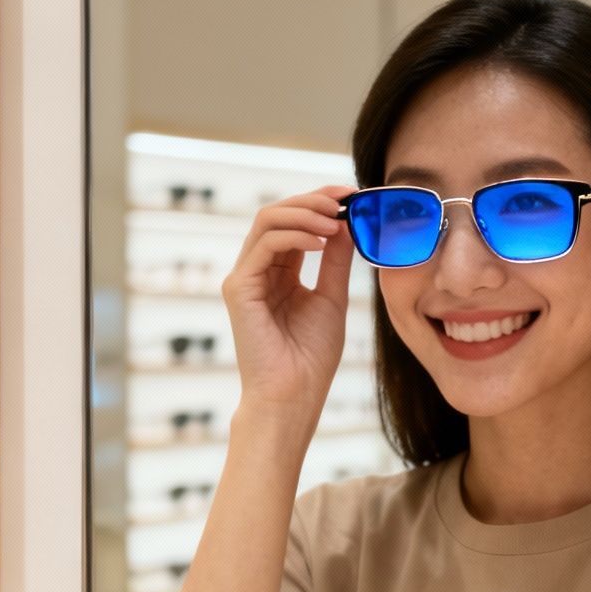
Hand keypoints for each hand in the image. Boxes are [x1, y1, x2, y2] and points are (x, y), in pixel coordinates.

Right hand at [221, 186, 354, 422]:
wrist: (295, 395)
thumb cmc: (311, 357)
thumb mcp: (332, 298)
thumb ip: (335, 261)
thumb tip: (345, 224)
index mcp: (279, 273)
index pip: (295, 223)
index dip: (320, 203)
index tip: (352, 196)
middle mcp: (258, 270)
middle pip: (278, 214)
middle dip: (313, 200)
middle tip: (344, 198)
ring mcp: (245, 277)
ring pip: (267, 221)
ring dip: (304, 212)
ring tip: (335, 219)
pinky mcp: (238, 288)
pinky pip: (264, 245)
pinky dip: (294, 234)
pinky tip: (321, 240)